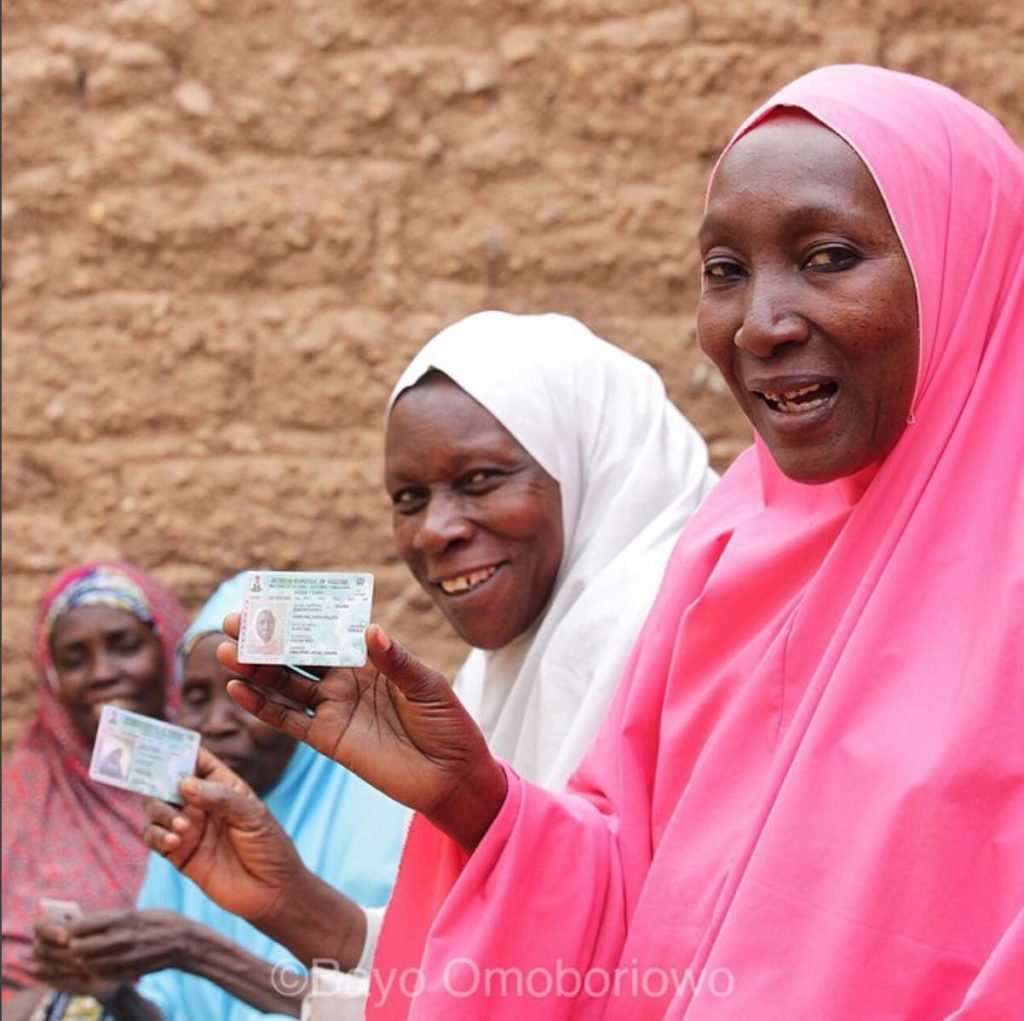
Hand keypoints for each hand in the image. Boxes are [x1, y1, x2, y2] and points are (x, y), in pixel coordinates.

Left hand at [33, 909, 188, 985]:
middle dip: (75, 946)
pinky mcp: (127, 971)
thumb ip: (112, 920)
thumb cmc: (160, 922)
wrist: (184, 942)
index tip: (74, 929)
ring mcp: (123, 957)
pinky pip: (101, 974)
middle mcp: (120, 937)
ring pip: (87, 964)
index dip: (72, 928)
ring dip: (85, 960)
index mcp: (122, 918)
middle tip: (77, 944)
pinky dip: (97, 970)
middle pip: (79, 947)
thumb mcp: (137, 913)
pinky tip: (103, 964)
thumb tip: (84, 923)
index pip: (80, 926)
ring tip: (89, 954)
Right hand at [143, 747, 307, 924]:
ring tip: (183, 828)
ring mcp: (189, 828)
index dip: (177, 750)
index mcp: (223, 786)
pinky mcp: (179, 854)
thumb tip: (184, 784)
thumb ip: (220, 798)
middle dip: (157, 781)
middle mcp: (202, 803)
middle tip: (157, 786)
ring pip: (156, 808)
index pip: (196, 760)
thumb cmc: (269, 846)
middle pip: (167, 783)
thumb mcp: (252, 816)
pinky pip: (154, 838)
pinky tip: (175, 842)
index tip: (157, 743)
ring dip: (160, 812)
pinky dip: (156, 836)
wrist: (271, 892)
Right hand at [218, 619, 506, 851]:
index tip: (270, 598)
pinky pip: (290, 720)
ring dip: (257, 669)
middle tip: (234, 622)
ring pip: (286, 684)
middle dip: (267, 638)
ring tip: (227, 653)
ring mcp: (335, 708)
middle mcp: (346, 679)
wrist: (452, 775)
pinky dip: (263, 706)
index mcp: (371, 659)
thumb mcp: (427, 686)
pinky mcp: (328, 739)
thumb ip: (396, 662)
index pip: (328, 630)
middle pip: (298, 654)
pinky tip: (238, 690)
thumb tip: (371, 629)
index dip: (300, 616)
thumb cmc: (447, 723)